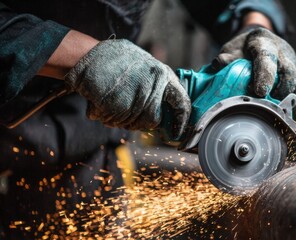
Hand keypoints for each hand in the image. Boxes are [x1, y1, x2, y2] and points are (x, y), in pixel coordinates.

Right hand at [65, 39, 190, 137]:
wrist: (88, 54)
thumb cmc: (117, 59)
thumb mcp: (145, 64)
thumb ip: (158, 84)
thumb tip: (168, 108)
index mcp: (162, 75)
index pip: (181, 103)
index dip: (181, 120)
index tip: (177, 132)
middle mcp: (152, 87)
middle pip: (152, 120)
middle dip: (140, 121)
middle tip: (128, 111)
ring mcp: (134, 97)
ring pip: (132, 124)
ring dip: (120, 119)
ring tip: (111, 100)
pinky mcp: (116, 106)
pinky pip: (113, 121)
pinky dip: (105, 116)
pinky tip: (101, 101)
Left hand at [213, 27, 295, 104]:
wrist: (260, 40)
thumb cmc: (243, 49)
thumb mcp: (232, 49)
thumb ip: (227, 58)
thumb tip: (220, 65)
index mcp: (263, 42)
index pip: (266, 58)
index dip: (265, 75)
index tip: (260, 92)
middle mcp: (282, 51)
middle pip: (288, 71)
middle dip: (280, 91)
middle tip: (268, 106)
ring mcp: (293, 62)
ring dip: (287, 99)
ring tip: (275, 112)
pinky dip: (295, 102)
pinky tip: (285, 113)